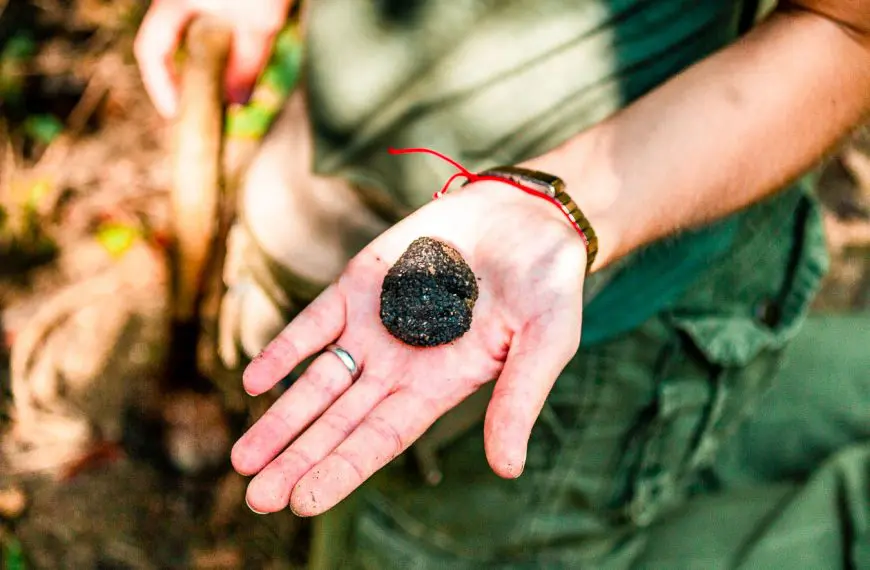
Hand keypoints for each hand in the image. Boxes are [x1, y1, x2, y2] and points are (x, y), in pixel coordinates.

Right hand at [134, 0, 292, 116]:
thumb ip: (246, 65)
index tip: (179, 115)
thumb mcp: (260, 24)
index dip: (160, 86)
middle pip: (170, 44)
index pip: (150, 50)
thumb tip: (236, 104)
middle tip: (204, 110)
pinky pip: (216, 27)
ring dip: (208, 65)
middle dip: (185, 79)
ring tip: (226, 93)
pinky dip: (224, 49)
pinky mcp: (229, 2)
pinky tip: (244, 63)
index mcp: (174, 2)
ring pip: (195, 36)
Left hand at [231, 181, 586, 514]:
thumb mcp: (545, 343)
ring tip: (243, 460)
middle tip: (257, 497)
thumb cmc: (547, 284)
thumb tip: (508, 469)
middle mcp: (399, 364)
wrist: (528, 217)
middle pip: (339, 421)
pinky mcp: (361, 283)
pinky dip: (285, 350)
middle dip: (298, 457)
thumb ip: (519, 399)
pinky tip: (254, 380)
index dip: (342, 469)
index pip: (381, 439)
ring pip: (319, 380)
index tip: (302, 502)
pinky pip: (314, 322)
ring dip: (281, 417)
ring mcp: (376, 324)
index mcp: (439, 387)